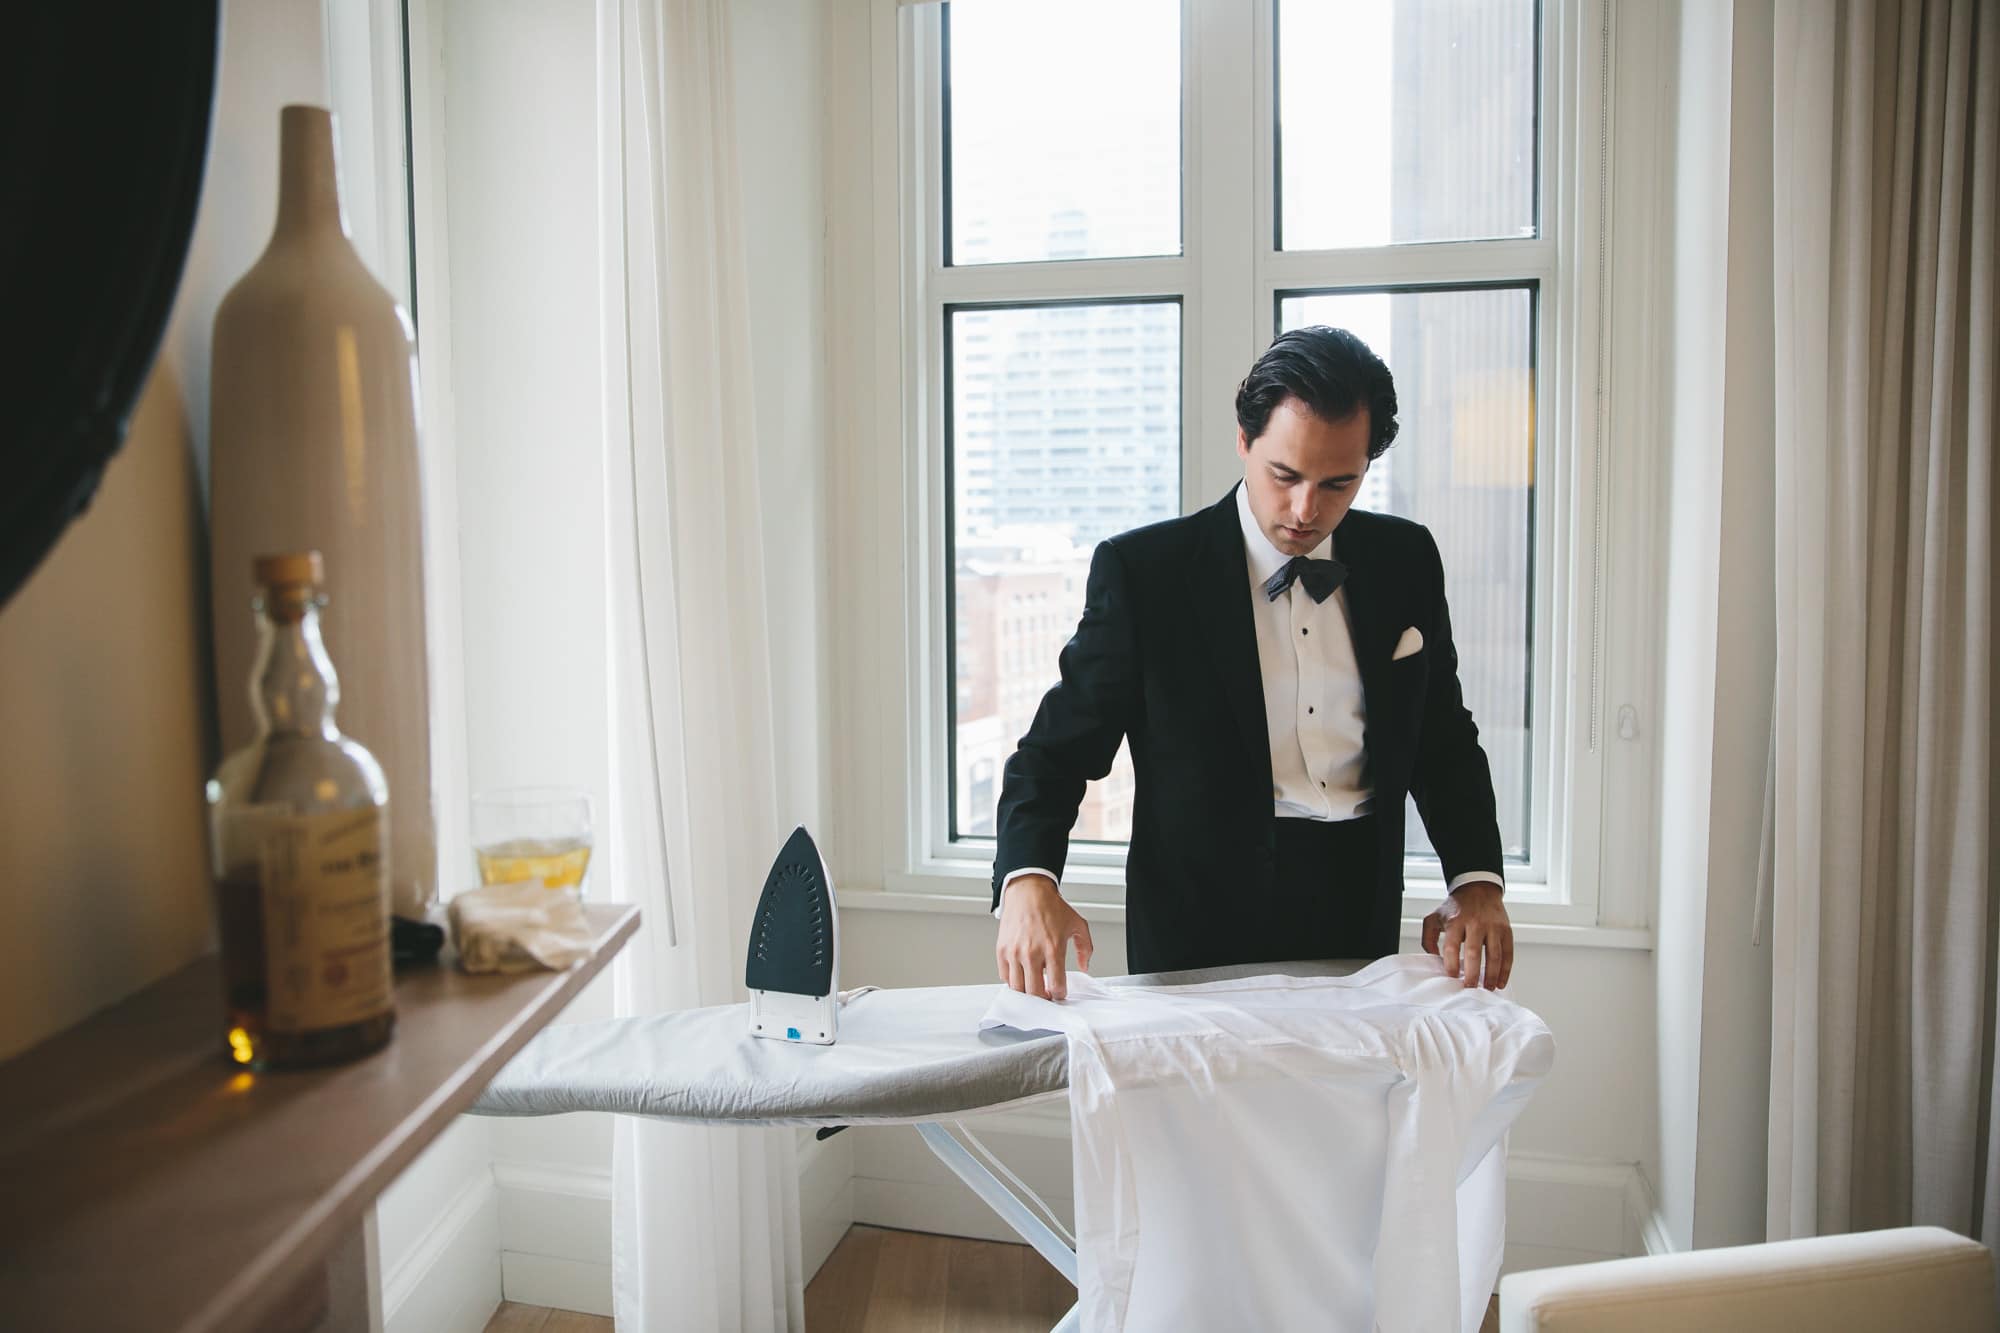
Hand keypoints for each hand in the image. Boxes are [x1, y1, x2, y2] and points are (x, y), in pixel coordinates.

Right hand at [995, 874, 1093, 1000]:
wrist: (1028, 892)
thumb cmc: (1050, 906)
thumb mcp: (1078, 924)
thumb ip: (1085, 948)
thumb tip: (1084, 965)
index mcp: (1053, 949)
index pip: (1057, 986)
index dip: (1060, 994)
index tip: (1060, 992)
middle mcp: (1032, 953)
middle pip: (1035, 993)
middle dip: (1043, 998)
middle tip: (1047, 995)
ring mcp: (1015, 952)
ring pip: (1018, 988)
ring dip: (1027, 992)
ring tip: (1034, 986)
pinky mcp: (1002, 950)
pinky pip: (1005, 976)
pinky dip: (1013, 980)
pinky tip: (1022, 974)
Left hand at [1421, 882, 1512, 989]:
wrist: (1478, 888)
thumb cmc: (1456, 907)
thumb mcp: (1435, 917)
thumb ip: (1428, 938)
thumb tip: (1433, 959)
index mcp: (1456, 921)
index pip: (1451, 946)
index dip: (1451, 964)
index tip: (1451, 977)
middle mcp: (1475, 923)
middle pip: (1474, 952)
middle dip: (1472, 974)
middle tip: (1469, 988)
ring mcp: (1493, 927)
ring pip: (1494, 955)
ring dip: (1491, 975)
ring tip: (1486, 988)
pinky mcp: (1505, 931)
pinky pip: (1508, 953)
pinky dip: (1505, 970)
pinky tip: (1500, 982)